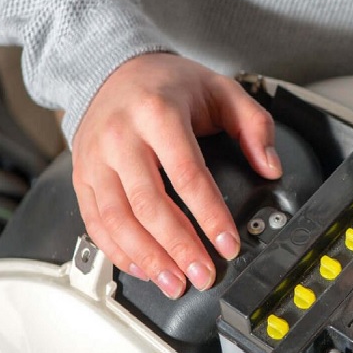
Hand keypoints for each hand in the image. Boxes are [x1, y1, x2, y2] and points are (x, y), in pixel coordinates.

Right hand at [71, 53, 280, 297]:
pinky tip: (143, 268)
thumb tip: (270, 167)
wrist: (114, 70)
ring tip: (174, 283)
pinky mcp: (82, 176)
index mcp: (158, 113)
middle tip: (202, 274)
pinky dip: (117, 251)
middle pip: (149, 203)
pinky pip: (95, 222)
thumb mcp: (221, 90)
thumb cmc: (169, 84)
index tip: (228, 244)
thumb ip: (253, 126)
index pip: (187, 174)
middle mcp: (121, 136)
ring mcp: (96, 159)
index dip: (209, 215)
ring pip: (117, 218)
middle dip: (178, 247)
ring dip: (147, 258)